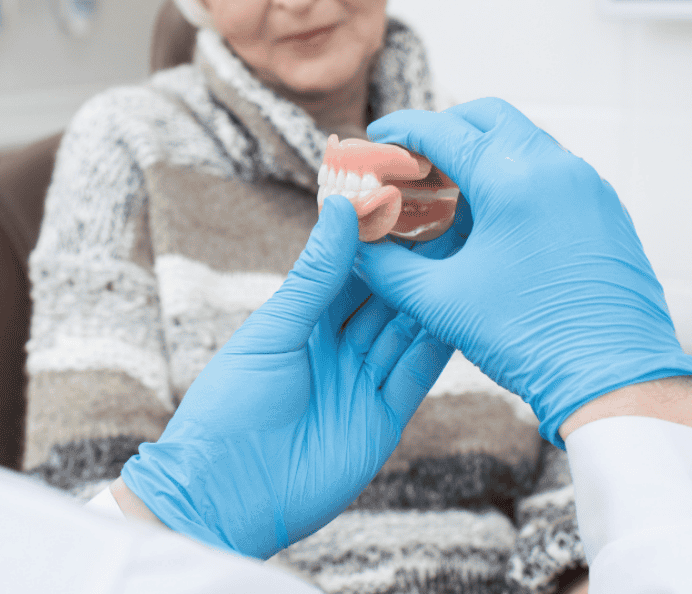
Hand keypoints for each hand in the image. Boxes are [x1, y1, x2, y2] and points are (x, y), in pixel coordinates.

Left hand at [119, 197, 456, 559]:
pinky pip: (415, 376)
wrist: (227, 492)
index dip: (374, 240)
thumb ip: (316, 275)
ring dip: (430, 302)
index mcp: (298, 322)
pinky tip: (459, 315)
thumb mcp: (274, 330)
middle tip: (450, 225)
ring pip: (404, 333)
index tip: (406, 200)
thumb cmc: (231, 404)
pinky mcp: (381, 420)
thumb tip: (340, 207)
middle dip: (411, 267)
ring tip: (463, 260)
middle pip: (381, 300)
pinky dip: (437, 348)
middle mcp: (333, 349)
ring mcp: (359, 383)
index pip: (346, 271)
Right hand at [353, 97, 691, 446]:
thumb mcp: (438, 300)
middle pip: (488, 117)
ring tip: (445, 192)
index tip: (374, 139)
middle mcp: (555, 168)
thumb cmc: (528, 339)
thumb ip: (385, 265)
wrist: (614, 381)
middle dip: (443, 129)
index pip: (442, 129)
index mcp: (513, 179)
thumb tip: (355, 245)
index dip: (399, 130)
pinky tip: (488, 219)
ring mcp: (586, 187)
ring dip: (479, 153)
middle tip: (409, 159)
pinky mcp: (604, 211)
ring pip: (522, 141)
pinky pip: (550, 170)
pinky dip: (512, 176)